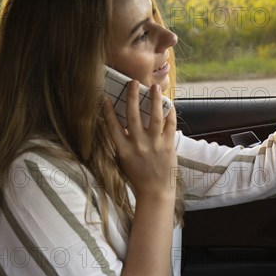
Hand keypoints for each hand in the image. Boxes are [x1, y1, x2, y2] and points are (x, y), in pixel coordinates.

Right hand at [103, 80, 176, 198]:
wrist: (155, 192)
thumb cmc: (137, 176)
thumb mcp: (123, 161)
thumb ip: (122, 143)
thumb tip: (121, 124)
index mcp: (122, 149)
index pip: (112, 126)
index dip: (107, 110)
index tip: (105, 96)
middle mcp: (137, 145)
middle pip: (132, 116)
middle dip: (132, 97)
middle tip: (133, 82)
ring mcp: (154, 145)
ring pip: (154, 117)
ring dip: (154, 100)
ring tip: (154, 87)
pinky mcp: (168, 146)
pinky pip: (170, 125)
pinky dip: (170, 113)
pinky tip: (169, 104)